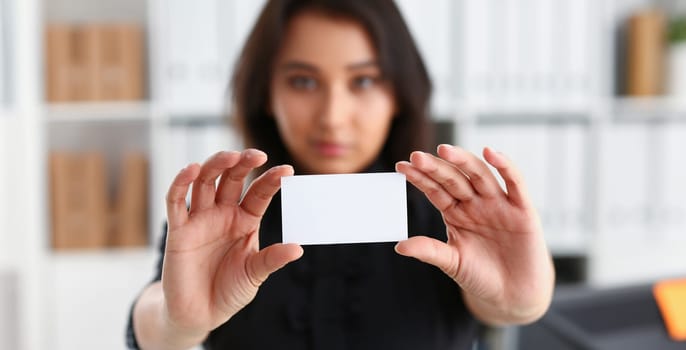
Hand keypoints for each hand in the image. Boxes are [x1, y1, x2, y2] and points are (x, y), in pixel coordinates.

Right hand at [161, 149, 302, 337]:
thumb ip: (272, 260)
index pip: (259, 193)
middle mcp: (223, 214)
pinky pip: (176, 201)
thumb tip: (298, 248)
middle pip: (231, 179)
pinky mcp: (178, 230)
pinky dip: (181, 183)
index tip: (287, 171)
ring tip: (229, 156)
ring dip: (215, 165)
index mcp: (245, 220)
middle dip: (242, 163)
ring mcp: (200, 219)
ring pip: (204, 181)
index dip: (271, 180)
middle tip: (256, 154)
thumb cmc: (229, 291)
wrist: (200, 314)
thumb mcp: (254, 274)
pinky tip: (191, 170)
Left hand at [395, 144, 553, 324]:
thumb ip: (429, 251)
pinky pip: (514, 183)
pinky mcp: (522, 209)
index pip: (435, 190)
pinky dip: (505, 166)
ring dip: (463, 161)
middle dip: (436, 167)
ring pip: (479, 175)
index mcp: (456, 212)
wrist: (514, 294)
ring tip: (444, 151)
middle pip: (454, 179)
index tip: (401, 166)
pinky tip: (491, 153)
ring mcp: (498, 204)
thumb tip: (399, 246)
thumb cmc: (482, 275)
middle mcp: (475, 203)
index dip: (419, 178)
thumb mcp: (452, 262)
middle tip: (416, 157)